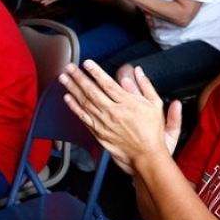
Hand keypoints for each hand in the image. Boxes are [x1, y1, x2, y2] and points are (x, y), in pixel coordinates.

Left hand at [58, 61, 180, 175]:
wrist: (146, 156)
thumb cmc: (152, 132)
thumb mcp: (156, 105)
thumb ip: (145, 86)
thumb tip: (137, 71)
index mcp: (127, 103)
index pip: (107, 84)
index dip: (96, 72)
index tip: (87, 63)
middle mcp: (113, 112)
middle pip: (92, 91)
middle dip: (79, 77)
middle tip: (69, 67)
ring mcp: (104, 124)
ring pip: (85, 103)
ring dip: (73, 89)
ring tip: (64, 78)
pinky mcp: (99, 133)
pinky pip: (83, 118)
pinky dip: (74, 108)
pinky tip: (68, 99)